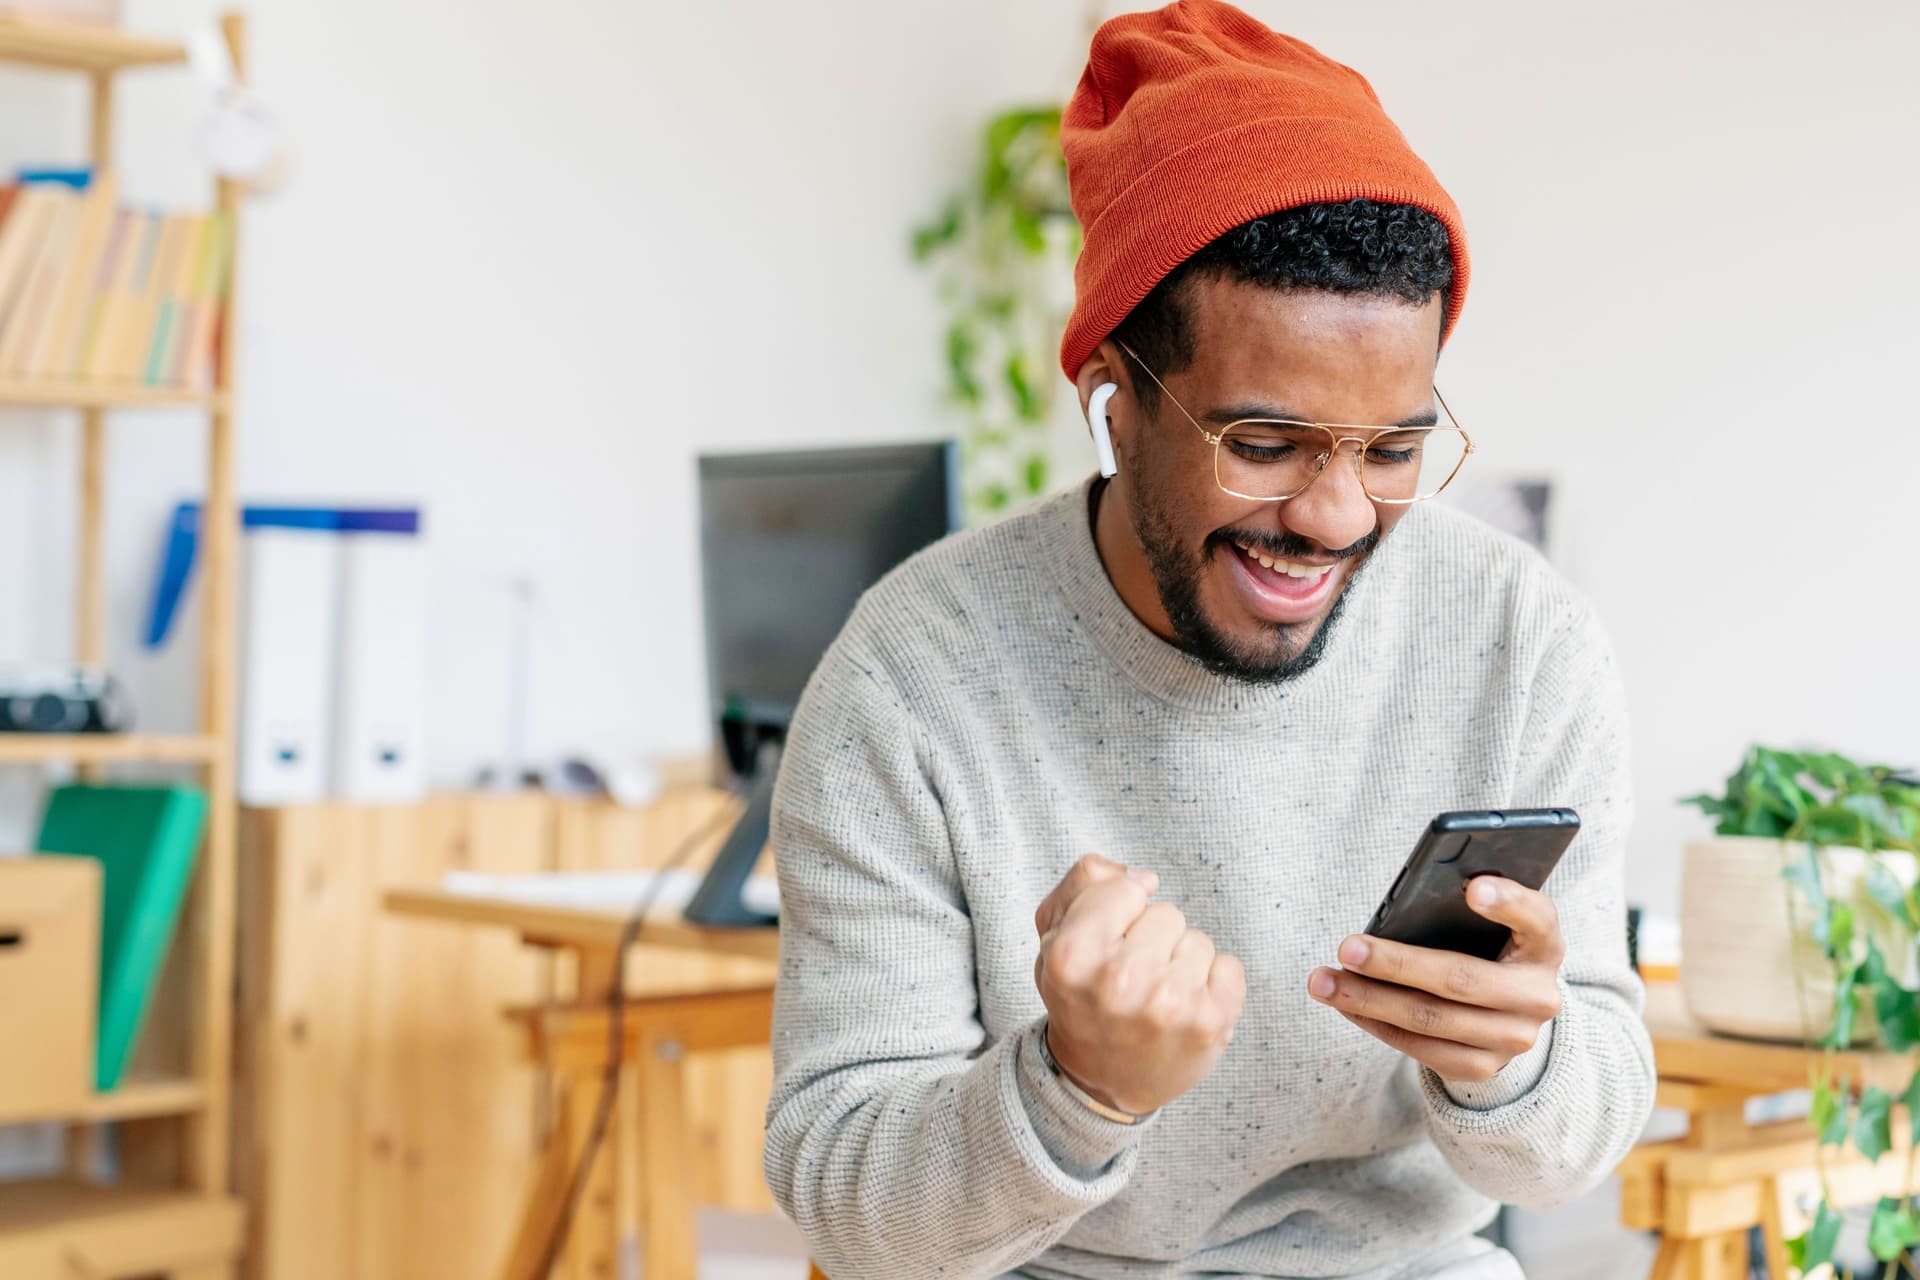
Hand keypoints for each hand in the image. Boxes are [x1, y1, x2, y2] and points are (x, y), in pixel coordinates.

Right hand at [1033, 853, 1245, 1115]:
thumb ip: (1085, 883)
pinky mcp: (1209, 1021)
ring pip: (1198, 940)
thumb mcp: (1054, 936)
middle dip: (1151, 938)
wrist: (1100, 1083)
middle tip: (1131, 979)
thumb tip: (1146, 879)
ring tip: (1156, 997)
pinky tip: (1184, 1009)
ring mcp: (1168, 1003)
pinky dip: (1213, 984)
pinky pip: (1229, 966)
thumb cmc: (1081, 999)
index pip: (1124, 888)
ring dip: (1181, 963)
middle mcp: (1119, 979)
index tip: (1107, 946)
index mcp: (1072, 954)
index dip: (1117, 913)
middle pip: (1166, 912)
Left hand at [1307, 876, 1563, 1082]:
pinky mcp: (1482, 1067)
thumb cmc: (1488, 948)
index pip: (1536, 917)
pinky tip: (1345, 1004)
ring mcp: (1512, 1039)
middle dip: (1395, 964)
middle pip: (1460, 980)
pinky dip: (1376, 1024)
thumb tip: (1407, 901)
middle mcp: (1538, 997)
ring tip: (1324, 981)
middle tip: (1347, 948)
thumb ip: (1466, 904)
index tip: (1471, 888)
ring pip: (1430, 1020)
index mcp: (1545, 945)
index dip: (1507, 902)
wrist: (1510, 1013)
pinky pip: (1420, 1048)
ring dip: (1368, 1000)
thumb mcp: (1494, 923)